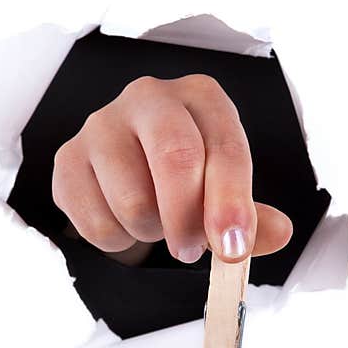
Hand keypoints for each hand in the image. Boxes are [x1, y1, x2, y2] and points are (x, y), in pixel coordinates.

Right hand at [52, 74, 292, 264]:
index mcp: (200, 98)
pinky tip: (121, 220)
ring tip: (153, 221)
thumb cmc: (183, 177)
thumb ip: (250, 216)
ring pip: (133, 201)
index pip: (223, 148)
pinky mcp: (67, 160)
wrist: (125, 170)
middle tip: (190, 249)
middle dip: (187, 218)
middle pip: (175, 158)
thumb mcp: (223, 192)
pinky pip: (97, 223)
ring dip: (149, 232)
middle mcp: (149, 98)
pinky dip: (116, 239)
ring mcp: (101, 125)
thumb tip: (280, 233)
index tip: (233, 247)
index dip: (230, 203)